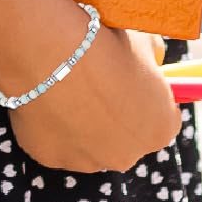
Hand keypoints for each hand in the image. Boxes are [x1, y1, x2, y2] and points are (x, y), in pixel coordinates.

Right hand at [5, 24, 183, 173]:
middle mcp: (126, 156)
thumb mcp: (142, 41)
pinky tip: (41, 95)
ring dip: (78, 123)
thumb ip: (152, 58)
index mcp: (157, 129)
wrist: (51, 47)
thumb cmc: (102, 40)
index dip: (143, 98)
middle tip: (91, 82)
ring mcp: (87, 161)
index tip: (127, 80)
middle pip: (122, 139)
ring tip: (61, 85)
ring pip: (86, 144)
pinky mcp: (50, 157)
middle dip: (110, 117)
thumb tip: (151, 59)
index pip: (160, 120)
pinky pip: (53, 140)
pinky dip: (48, 124)